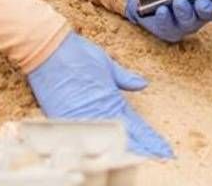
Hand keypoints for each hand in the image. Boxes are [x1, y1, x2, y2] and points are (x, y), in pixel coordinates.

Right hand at [26, 33, 172, 158]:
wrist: (47, 50)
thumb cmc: (77, 53)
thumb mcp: (107, 64)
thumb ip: (125, 78)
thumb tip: (142, 84)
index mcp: (111, 99)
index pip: (136, 125)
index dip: (150, 140)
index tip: (163, 150)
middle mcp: (99, 112)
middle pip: (124, 138)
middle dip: (142, 149)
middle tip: (159, 158)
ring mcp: (80, 118)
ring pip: (105, 143)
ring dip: (121, 152)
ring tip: (138, 160)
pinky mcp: (62, 120)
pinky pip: (81, 139)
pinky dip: (94, 148)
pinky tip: (104, 157)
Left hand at [125, 0, 211, 42]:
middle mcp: (198, 10)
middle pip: (206, 14)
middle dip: (205, 9)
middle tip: (201, 2)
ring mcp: (183, 21)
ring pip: (188, 22)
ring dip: (184, 12)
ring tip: (177, 1)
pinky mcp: (167, 29)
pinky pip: (169, 27)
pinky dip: (166, 19)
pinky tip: (162, 10)